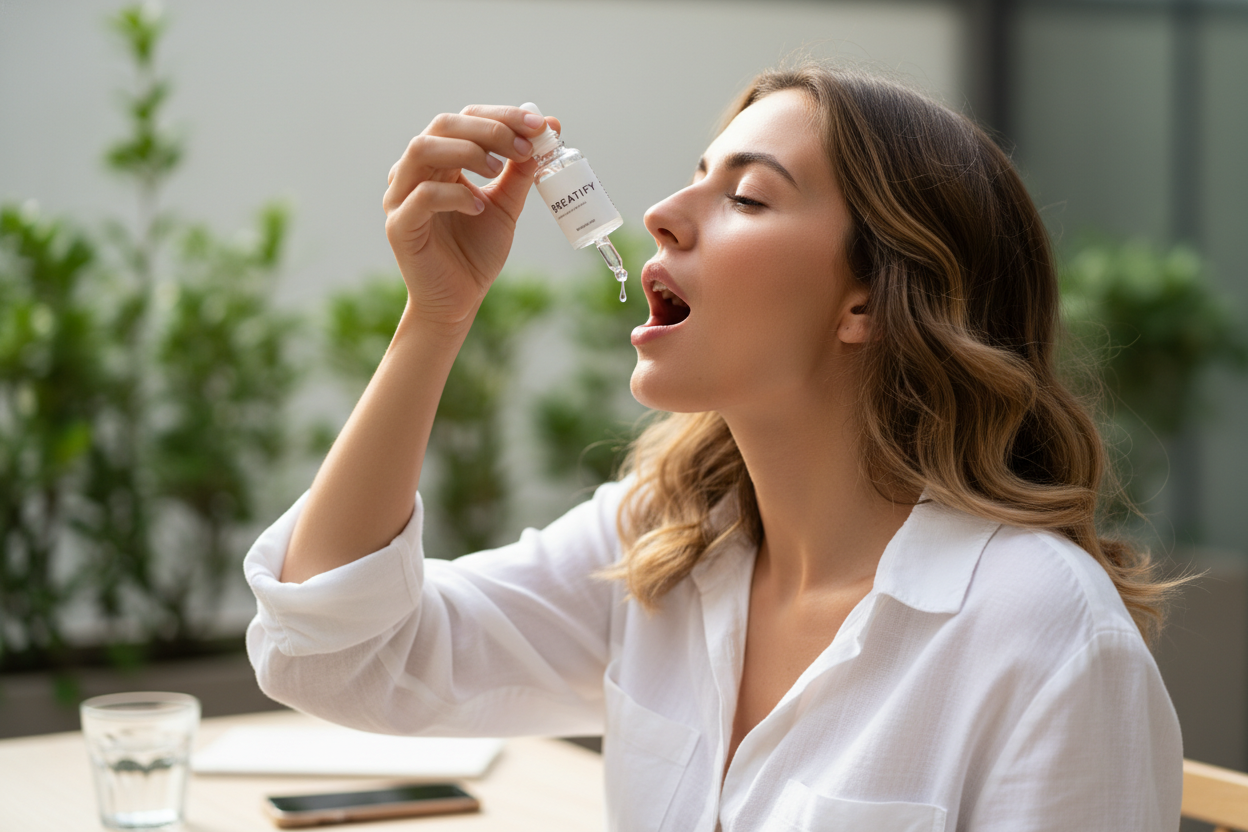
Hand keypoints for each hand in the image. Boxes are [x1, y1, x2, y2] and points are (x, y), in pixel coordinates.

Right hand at [382, 105, 559, 329]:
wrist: (458, 302)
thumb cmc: (475, 253)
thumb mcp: (505, 206)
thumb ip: (520, 172)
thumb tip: (547, 130)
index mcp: (440, 161)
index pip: (465, 120)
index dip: (502, 116)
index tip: (540, 125)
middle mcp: (415, 171)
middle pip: (444, 125)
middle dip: (489, 129)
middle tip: (525, 145)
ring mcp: (401, 196)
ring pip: (423, 149)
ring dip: (467, 151)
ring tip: (498, 169)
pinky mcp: (399, 226)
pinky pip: (422, 196)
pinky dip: (454, 195)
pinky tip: (478, 208)